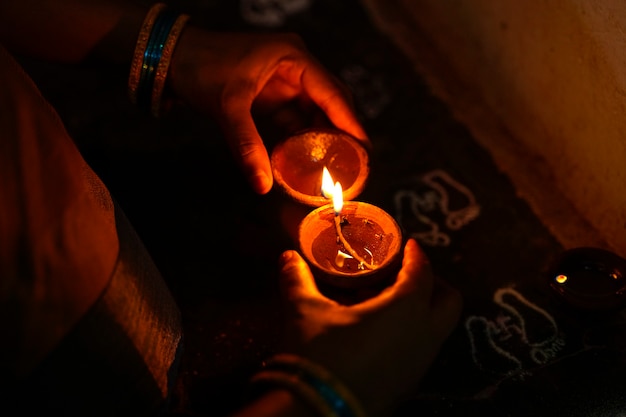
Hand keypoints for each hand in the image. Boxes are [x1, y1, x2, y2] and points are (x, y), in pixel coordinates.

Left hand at [168, 28, 369, 194]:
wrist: (174, 58)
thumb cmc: (202, 67)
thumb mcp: (228, 106)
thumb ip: (247, 145)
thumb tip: (263, 185)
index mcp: (294, 58)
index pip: (332, 93)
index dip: (351, 123)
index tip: (365, 150)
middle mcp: (297, 66)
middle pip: (331, 101)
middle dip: (342, 132)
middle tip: (353, 164)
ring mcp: (286, 80)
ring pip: (315, 112)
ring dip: (323, 138)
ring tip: (334, 167)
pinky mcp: (274, 94)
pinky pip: (296, 119)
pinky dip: (302, 138)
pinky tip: (307, 160)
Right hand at [276, 238, 462, 416]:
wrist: (319, 413)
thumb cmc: (320, 354)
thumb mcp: (304, 311)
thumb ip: (298, 279)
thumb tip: (288, 257)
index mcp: (407, 309)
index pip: (422, 272)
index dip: (416, 255)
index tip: (408, 245)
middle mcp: (424, 336)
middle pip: (449, 301)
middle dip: (434, 282)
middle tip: (406, 273)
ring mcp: (420, 364)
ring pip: (438, 328)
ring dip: (422, 310)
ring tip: (387, 302)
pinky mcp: (410, 385)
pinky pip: (422, 350)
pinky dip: (411, 333)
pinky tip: (379, 333)